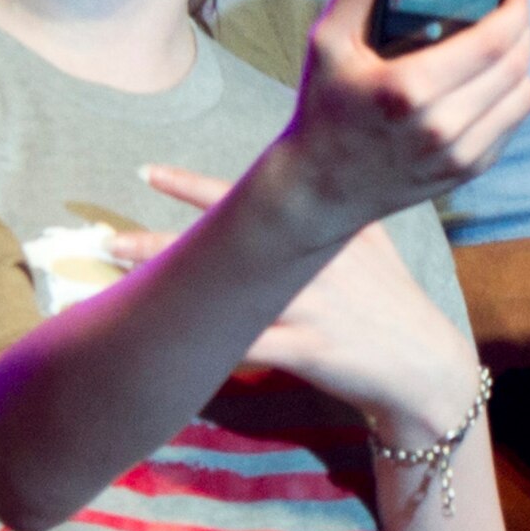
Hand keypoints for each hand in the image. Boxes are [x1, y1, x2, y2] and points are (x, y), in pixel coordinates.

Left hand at [116, 177, 478, 443]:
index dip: (189, 185)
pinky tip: (168, 350)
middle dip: (159, 244)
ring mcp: (306, 306)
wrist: (425, 364)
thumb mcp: (367, 238)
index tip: (145, 171)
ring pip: (223, 297)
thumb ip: (329, 206)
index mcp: (317, 226)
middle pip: (219, 248)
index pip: (242, 196)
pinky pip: (247, 349)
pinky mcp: (307, 351)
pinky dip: (208, 348)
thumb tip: (295, 166)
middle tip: (105, 236)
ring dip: (170, 293)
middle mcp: (306, 259)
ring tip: (121, 285)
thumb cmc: (392, 296)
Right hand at [271, 0, 529, 234]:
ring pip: (524, 96)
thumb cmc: (324, 107)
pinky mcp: (467, 172)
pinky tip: (485, 82)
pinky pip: (513, 124)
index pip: (491, 43)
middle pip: (516, 66)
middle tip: (508, 11)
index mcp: (408, 89)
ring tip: (499, 45)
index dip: (514, 10)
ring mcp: (457, 155)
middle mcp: (440, 127)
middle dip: (521, 30)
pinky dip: (509, 97)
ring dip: (520, 64)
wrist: (322, 186)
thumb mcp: (328, 42)